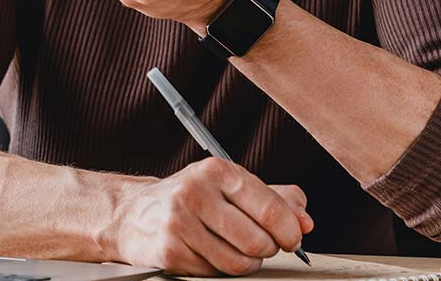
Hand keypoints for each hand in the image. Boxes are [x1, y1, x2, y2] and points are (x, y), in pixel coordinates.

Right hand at [105, 158, 313, 275]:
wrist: (135, 213)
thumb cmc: (193, 198)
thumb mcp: (232, 186)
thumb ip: (276, 198)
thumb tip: (305, 222)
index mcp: (217, 171)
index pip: (269, 208)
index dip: (290, 231)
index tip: (294, 239)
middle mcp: (196, 192)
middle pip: (257, 241)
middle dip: (268, 249)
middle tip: (263, 245)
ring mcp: (179, 223)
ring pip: (237, 263)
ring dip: (247, 263)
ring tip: (238, 250)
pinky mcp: (169, 251)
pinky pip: (214, 273)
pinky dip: (220, 270)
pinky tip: (211, 254)